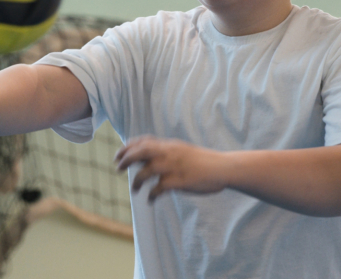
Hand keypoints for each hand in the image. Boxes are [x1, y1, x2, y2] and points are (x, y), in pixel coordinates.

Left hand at [114, 136, 230, 200]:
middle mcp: (169, 153)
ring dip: (136, 181)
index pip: (143, 141)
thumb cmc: (203, 161)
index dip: (128, 146)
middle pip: (140, 151)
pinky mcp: (179, 181)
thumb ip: (166, 152)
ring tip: (134, 189)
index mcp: (169, 145)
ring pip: (146, 171)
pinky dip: (151, 195)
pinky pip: (158, 188)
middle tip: (117, 167)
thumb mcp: (182, 150)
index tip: (119, 154)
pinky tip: (151, 200)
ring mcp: (173, 167)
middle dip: (126, 158)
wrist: (223, 167)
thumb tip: (147, 157)